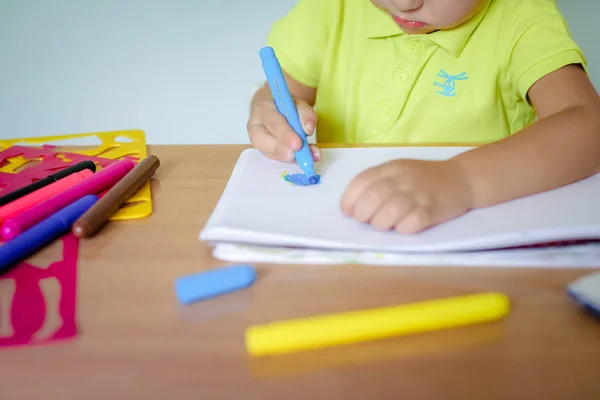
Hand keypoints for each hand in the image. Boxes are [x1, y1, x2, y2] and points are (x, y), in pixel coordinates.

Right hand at [247, 95, 319, 162]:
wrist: (275, 109)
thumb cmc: (285, 106)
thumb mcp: (298, 103)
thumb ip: (305, 114)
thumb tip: (308, 130)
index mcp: (262, 108)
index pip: (272, 122)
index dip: (284, 134)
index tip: (298, 144)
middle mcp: (255, 125)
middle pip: (262, 139)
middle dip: (280, 149)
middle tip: (294, 155)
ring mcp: (257, 139)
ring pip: (266, 151)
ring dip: (286, 157)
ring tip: (303, 158)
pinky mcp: (263, 150)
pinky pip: (273, 157)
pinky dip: (288, 160)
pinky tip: (300, 159)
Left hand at [340, 159, 473, 233]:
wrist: (461, 178)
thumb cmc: (423, 179)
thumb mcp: (398, 172)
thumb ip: (377, 183)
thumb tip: (352, 206)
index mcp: (391, 168)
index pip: (362, 181)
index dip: (349, 199)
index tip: (348, 212)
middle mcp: (403, 179)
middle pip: (374, 196)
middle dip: (363, 213)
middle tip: (365, 221)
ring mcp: (419, 193)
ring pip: (391, 210)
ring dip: (380, 223)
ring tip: (382, 226)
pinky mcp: (433, 209)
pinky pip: (413, 222)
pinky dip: (403, 228)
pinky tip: (402, 227)